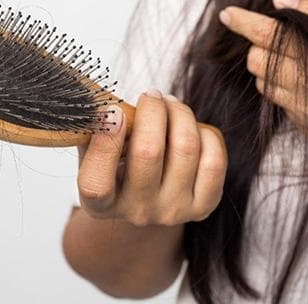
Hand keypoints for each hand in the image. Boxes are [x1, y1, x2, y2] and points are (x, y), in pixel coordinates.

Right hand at [77, 90, 226, 226]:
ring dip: (180, 113)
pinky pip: (213, 160)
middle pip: (148, 152)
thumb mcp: (94, 150)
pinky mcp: (203, 206)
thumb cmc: (118, 163)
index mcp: (100, 205)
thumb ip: (94, 128)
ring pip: (186, 148)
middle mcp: (137, 212)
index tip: (114, 110)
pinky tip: (192, 129)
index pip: (96, 184)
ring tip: (171, 104)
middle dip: (152, 110)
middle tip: (151, 95)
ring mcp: (172, 211)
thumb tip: (103, 100)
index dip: (106, 144)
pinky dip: (204, 134)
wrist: (149, 196)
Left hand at [218, 0, 307, 190]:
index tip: (227, 14)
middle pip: (256, 61)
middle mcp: (307, 84)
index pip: (267, 34)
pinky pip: (283, 108)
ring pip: (264, 87)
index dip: (243, 23)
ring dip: (272, 73)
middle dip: (261, 49)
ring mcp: (306, 111)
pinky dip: (289, 95)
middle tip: (280, 43)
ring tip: (299, 67)